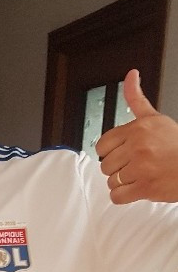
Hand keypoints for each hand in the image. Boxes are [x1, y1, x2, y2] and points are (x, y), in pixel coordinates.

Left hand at [96, 69, 177, 203]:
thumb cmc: (176, 145)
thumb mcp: (156, 118)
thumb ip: (136, 99)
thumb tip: (130, 75)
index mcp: (137, 129)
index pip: (102, 145)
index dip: (110, 152)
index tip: (122, 153)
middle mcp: (138, 147)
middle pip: (105, 165)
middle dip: (118, 168)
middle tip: (135, 166)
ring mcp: (141, 168)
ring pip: (111, 181)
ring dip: (123, 183)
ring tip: (140, 176)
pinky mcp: (145, 187)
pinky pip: (117, 196)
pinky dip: (123, 196)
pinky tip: (135, 189)